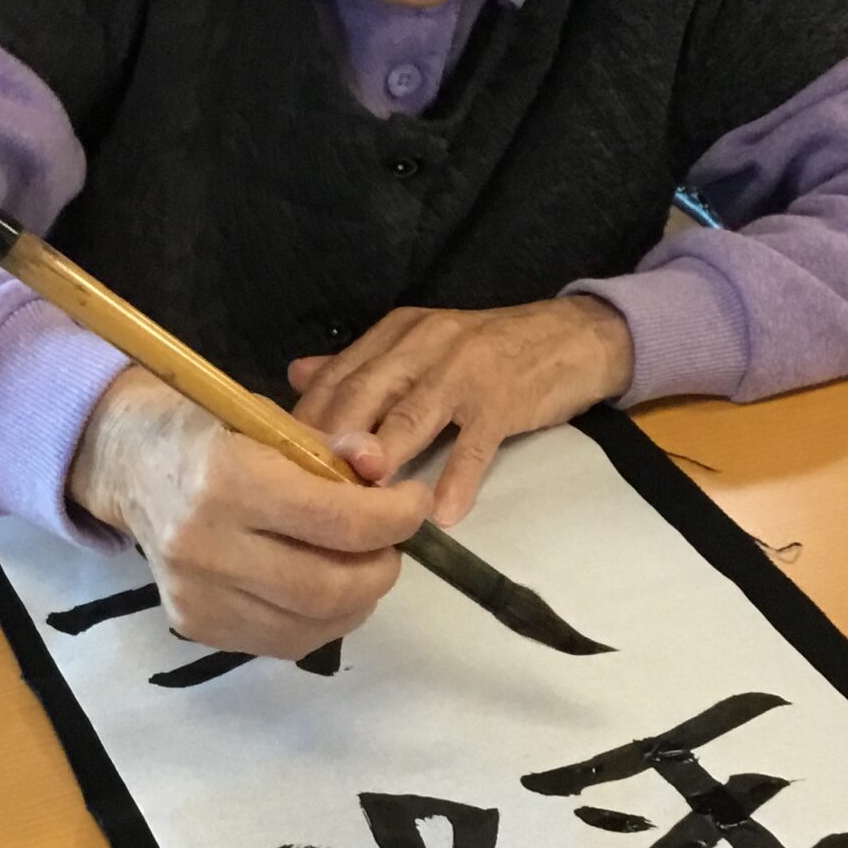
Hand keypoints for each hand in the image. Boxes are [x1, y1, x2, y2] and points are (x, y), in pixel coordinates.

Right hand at [68, 367, 431, 658]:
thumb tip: (385, 473)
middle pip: (330, 588)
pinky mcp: (196, 626)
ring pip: (313, 625)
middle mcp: (206, 546)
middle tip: (392, 543)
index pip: (338, 521)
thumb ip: (332, 450)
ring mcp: (197, 595)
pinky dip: (321, 620)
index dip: (395, 517)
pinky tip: (324, 587)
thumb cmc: (208, 430)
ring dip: (359, 599)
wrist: (128, 462)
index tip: (414, 502)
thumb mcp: (270, 419)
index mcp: (226, 480)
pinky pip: (283, 641)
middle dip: (382, 566)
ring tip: (362, 564)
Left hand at [288, 296, 634, 524]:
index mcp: (395, 334)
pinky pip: (475, 442)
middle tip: (301, 492)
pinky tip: (442, 513)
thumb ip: (359, 365)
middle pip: (362, 395)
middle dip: (329, 444)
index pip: (336, 378)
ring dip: (380, 458)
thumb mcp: (419, 346)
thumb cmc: (487, 351)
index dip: (304, 423)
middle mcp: (422, 345)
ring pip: (410, 416)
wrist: (570, 337)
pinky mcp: (503, 399)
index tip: (277, 467)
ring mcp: (463, 371)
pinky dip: (458, 478)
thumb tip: (296, 377)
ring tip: (356, 503)